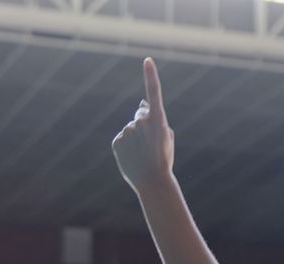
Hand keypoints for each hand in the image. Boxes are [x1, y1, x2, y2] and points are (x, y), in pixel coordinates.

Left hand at [112, 58, 174, 192]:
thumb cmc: (163, 159)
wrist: (153, 181)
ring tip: (143, 154)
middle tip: (151, 144)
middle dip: (144, 123)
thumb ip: (155, 118)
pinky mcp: (117, 141)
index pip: (154, 94)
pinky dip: (127, 146)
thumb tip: (141, 104)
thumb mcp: (166, 137)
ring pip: (131, 129)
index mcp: (158, 121)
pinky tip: (133, 157)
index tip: (147, 60)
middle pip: (140, 115)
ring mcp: (128, 131)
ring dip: (136, 138)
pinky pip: (122, 139)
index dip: (151, 76)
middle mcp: (141, 123)